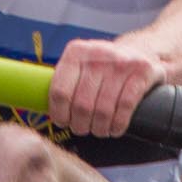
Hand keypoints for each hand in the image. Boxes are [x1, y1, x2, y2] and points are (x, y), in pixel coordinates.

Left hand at [49, 40, 165, 137]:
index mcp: (76, 51)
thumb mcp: (82, 64)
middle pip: (81, 104)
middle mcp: (98, 53)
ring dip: (99, 128)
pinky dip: (118, 124)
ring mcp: (121, 62)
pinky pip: (125, 107)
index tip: (63, 122)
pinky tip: (115, 129)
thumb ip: (65, 80)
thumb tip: (38, 105)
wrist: (142, 50)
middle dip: (80, 125)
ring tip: (99, 131)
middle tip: (83, 129)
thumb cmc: (104, 66)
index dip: (59, 114)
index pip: (59, 91)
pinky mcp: (142, 71)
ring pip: (103, 109)